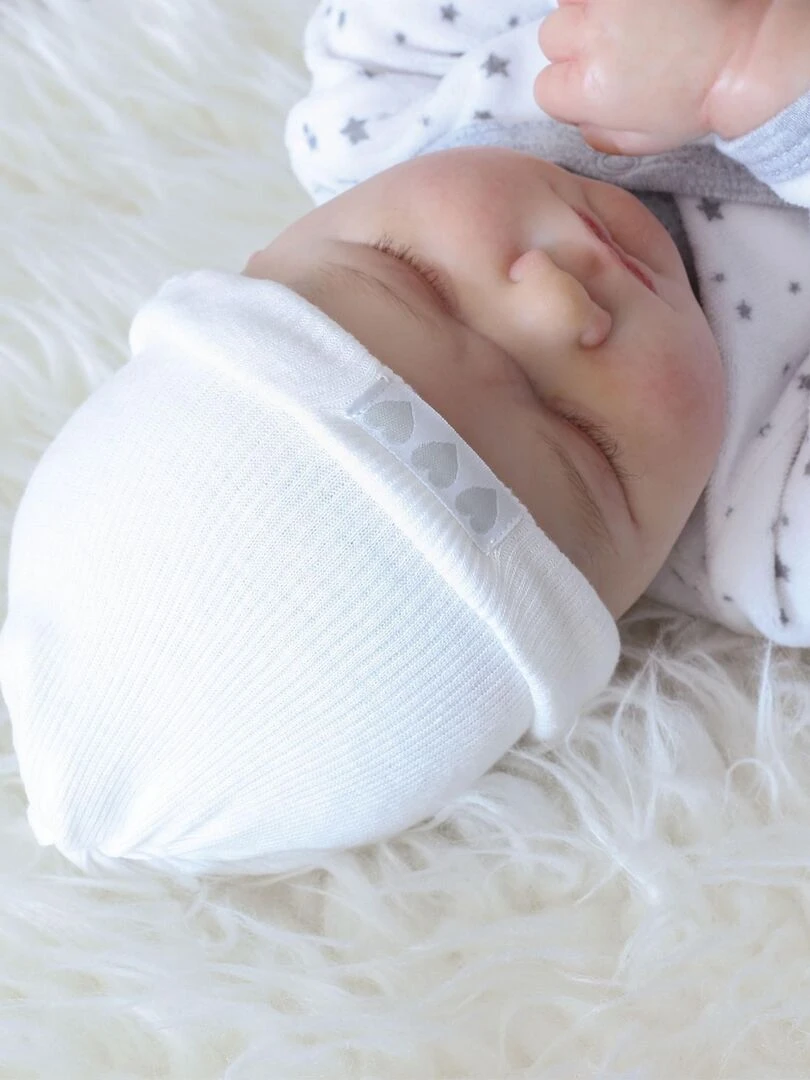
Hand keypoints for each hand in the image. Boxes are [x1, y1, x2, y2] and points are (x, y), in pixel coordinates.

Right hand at [533, 0, 773, 155]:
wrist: (745, 51)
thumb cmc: (700, 98)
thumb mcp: (640, 142)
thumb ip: (596, 134)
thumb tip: (577, 117)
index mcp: (588, 87)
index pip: (546, 89)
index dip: (572, 86)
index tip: (599, 81)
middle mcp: (589, 36)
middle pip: (553, 38)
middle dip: (578, 44)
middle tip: (616, 48)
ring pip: (567, 2)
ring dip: (588, 11)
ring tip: (625, 21)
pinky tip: (630, 9)